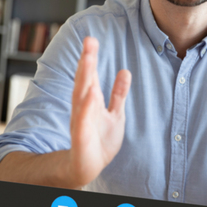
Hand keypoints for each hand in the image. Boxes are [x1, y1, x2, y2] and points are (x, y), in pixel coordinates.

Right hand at [68, 37, 130, 186]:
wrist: (87, 167)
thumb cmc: (100, 141)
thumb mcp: (115, 114)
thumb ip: (118, 94)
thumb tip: (125, 71)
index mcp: (91, 101)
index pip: (91, 75)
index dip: (91, 57)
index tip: (92, 39)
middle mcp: (83, 108)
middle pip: (85, 80)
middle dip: (87, 61)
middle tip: (89, 41)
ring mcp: (81, 121)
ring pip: (81, 96)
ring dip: (84, 78)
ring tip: (88, 60)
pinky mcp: (82, 137)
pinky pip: (83, 121)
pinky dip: (86, 108)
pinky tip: (91, 94)